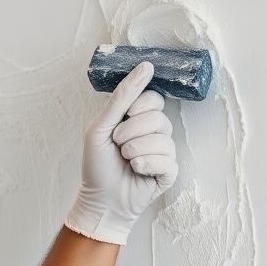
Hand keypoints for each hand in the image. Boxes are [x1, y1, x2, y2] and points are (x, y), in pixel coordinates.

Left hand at [65, 60, 178, 244]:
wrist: (100, 199)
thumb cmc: (97, 164)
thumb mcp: (101, 126)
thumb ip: (121, 97)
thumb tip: (146, 66)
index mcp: (139, 118)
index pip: (154, 98)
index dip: (139, 105)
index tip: (123, 116)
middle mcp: (154, 132)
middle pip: (158, 117)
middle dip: (131, 131)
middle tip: (118, 144)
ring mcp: (163, 152)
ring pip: (163, 139)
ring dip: (136, 150)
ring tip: (126, 160)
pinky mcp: (169, 171)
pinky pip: (167, 160)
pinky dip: (146, 165)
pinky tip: (136, 171)